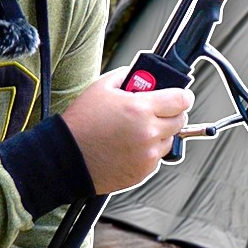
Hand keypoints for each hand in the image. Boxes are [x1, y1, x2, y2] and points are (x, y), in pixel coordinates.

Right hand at [60, 66, 193, 194]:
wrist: (65, 158)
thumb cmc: (81, 123)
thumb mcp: (102, 87)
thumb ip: (129, 76)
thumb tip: (147, 75)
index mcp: (141, 109)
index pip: (182, 100)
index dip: (182, 95)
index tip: (180, 96)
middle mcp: (149, 133)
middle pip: (180, 120)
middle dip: (171, 113)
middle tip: (155, 111)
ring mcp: (148, 155)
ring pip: (170, 139)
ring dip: (160, 132)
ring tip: (136, 130)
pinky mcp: (143, 171)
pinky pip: (157, 157)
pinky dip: (149, 150)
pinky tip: (129, 145)